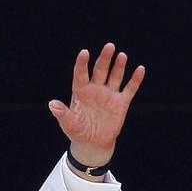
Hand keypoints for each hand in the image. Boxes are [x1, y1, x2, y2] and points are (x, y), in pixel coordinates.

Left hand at [48, 42, 144, 170]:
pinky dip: (135, 80)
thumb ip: (62, 113)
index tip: (84, 52)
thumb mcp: (68, 123)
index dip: (82, 64)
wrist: (92, 144)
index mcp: (80, 92)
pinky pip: (129, 89)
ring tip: (121, 55)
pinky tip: (140, 69)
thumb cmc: (77, 131)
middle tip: (109, 46)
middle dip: (104, 59)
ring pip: (115, 76)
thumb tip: (51, 104)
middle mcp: (95, 89)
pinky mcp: (121, 103)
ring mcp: (109, 95)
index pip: (80, 74)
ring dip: (119, 66)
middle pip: (100, 70)